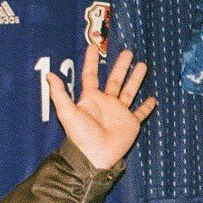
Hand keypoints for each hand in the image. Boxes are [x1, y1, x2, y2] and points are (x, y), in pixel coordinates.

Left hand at [46, 43, 156, 170]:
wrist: (95, 157)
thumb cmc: (80, 136)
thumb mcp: (67, 112)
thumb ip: (59, 94)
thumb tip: (49, 75)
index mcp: (91, 99)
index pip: (91, 76)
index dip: (91, 61)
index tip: (93, 46)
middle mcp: (106, 103)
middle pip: (115, 80)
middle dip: (121, 66)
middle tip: (128, 51)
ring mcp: (119, 113)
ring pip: (129, 91)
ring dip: (136, 79)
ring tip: (143, 64)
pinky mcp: (131, 123)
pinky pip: (140, 113)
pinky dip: (146, 106)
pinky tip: (153, 98)